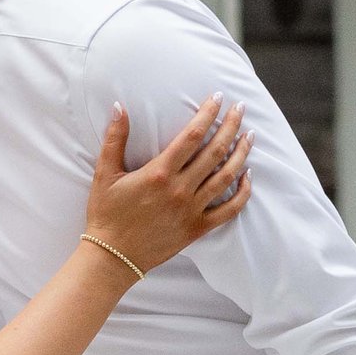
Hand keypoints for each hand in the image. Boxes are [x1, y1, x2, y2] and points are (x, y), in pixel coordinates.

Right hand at [82, 99, 251, 280]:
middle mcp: (180, 189)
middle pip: (215, 151)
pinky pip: (228, 210)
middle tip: (241, 108)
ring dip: (241, 153)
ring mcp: (192, 210)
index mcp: (159, 172)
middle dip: (231, 126)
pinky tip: (248, 176)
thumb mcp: (105, 173)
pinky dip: (243, 193)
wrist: (112, 256)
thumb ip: (115, 138)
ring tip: (250, 136)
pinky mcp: (197, 228)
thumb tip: (118, 106)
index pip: (192, 135)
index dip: (207, 114)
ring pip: (226, 177)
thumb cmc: (106, 214)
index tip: (217, 98)